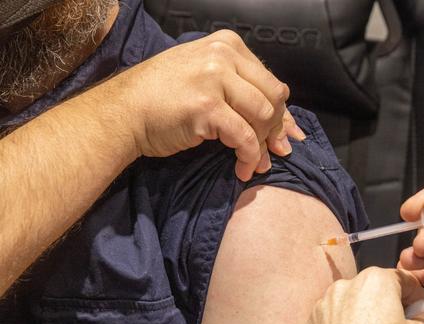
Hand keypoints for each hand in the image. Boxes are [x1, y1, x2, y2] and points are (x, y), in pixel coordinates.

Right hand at [113, 29, 304, 180]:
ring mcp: (214, 80)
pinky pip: (244, 137)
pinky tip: (242, 169)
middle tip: (271, 151)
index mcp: (228, 45)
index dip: (280, 114)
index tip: (282, 137)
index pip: (271, 81)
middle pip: (273, 97)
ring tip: (254, 162)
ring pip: (262, 116)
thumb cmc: (164, 98)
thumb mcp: (207, 79)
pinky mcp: (207, 107)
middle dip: (275, 129)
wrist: (124, 111)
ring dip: (263, 145)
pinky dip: (249, 157)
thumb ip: (243, 91)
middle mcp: (223, 56)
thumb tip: (289, 126)